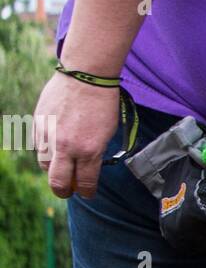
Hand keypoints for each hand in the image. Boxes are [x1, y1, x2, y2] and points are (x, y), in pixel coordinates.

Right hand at [33, 71, 120, 198]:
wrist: (86, 75)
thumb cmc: (102, 103)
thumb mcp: (106, 133)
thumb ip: (94, 153)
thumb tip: (85, 168)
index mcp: (89, 151)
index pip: (85, 184)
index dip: (87, 192)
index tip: (87, 192)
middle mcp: (66, 147)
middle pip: (58, 183)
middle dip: (64, 191)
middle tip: (68, 191)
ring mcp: (49, 136)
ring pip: (44, 166)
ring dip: (53, 169)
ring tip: (62, 165)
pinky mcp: (38, 124)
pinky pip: (38, 147)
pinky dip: (46, 151)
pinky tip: (55, 146)